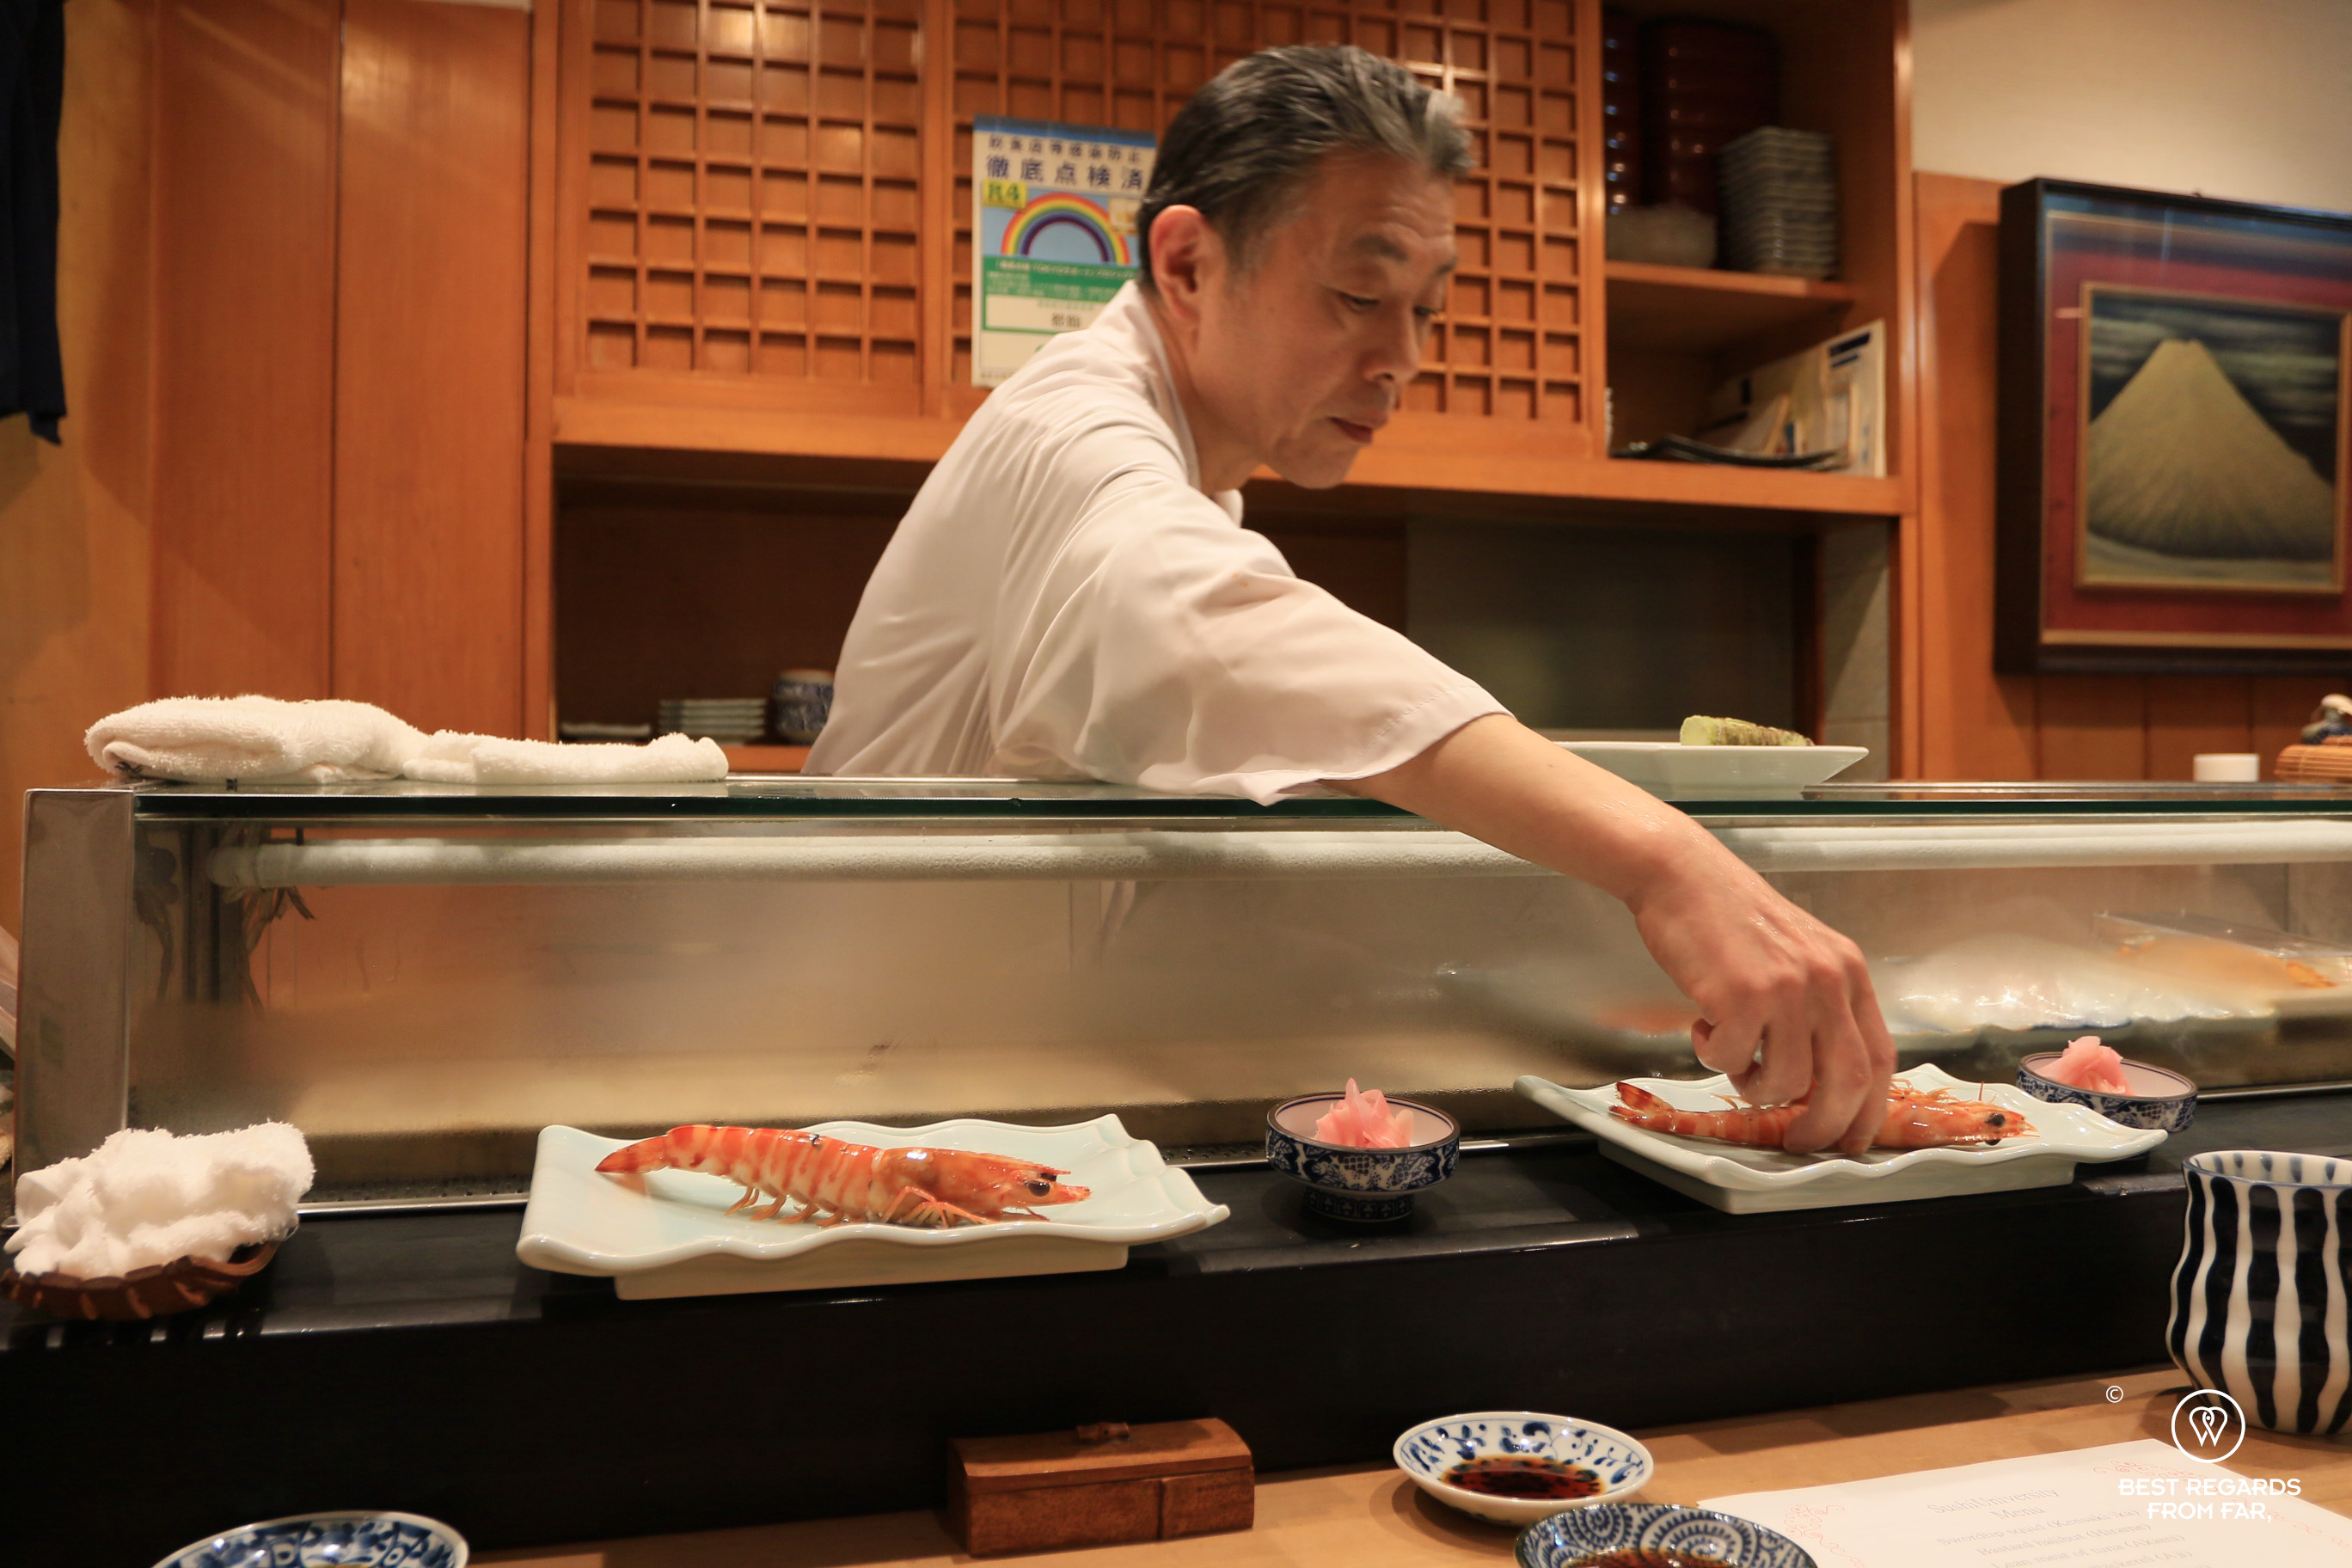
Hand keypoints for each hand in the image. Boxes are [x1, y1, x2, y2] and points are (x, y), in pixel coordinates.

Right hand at [1625, 840, 1894, 1154]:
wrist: (1682, 875)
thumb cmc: (1730, 917)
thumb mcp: (1797, 954)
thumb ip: (1817, 1006)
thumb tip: (1816, 1079)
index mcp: (1848, 972)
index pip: (1879, 1059)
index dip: (1868, 1111)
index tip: (1848, 1139)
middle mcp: (1827, 981)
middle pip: (1846, 1082)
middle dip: (1822, 1126)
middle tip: (1796, 1141)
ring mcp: (1787, 988)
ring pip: (1786, 1081)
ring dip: (1754, 1087)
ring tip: (1731, 1057)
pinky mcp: (1742, 995)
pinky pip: (1733, 1060)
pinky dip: (1714, 1056)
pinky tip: (1702, 1024)